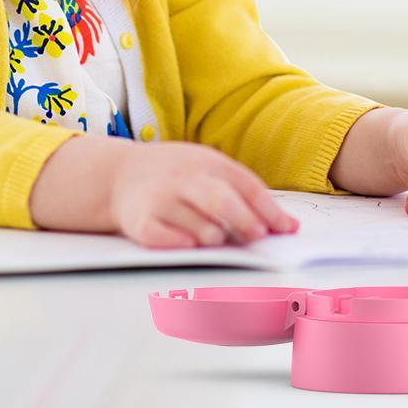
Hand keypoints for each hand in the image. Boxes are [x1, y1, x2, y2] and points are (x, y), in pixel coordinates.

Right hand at [109, 140, 299, 248]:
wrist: (119, 173)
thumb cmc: (176, 174)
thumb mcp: (209, 168)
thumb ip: (245, 193)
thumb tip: (288, 226)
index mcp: (207, 163)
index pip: (244, 184)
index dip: (267, 208)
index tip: (285, 229)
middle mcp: (184, 179)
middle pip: (219, 200)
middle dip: (244, 220)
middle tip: (258, 236)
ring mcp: (160, 199)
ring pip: (195, 223)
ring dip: (214, 235)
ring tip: (221, 239)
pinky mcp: (139, 221)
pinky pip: (161, 237)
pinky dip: (177, 242)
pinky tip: (190, 245)